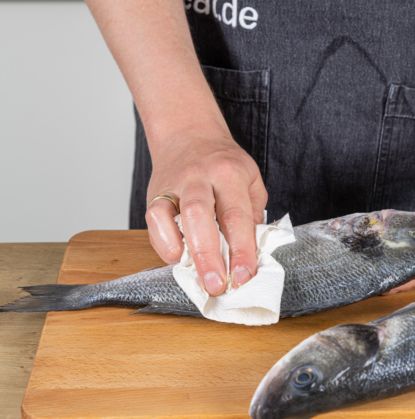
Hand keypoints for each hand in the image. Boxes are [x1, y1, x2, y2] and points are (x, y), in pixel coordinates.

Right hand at [145, 127, 267, 295]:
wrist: (189, 134)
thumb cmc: (224, 163)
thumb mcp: (251, 180)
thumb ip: (254, 214)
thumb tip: (253, 251)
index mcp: (230, 174)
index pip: (237, 217)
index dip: (242, 250)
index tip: (245, 276)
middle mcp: (200, 177)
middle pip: (201, 217)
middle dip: (209, 256)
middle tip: (217, 285)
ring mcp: (174, 185)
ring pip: (173, 218)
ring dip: (186, 253)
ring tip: (198, 279)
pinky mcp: (155, 194)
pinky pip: (153, 220)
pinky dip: (163, 243)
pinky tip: (177, 257)